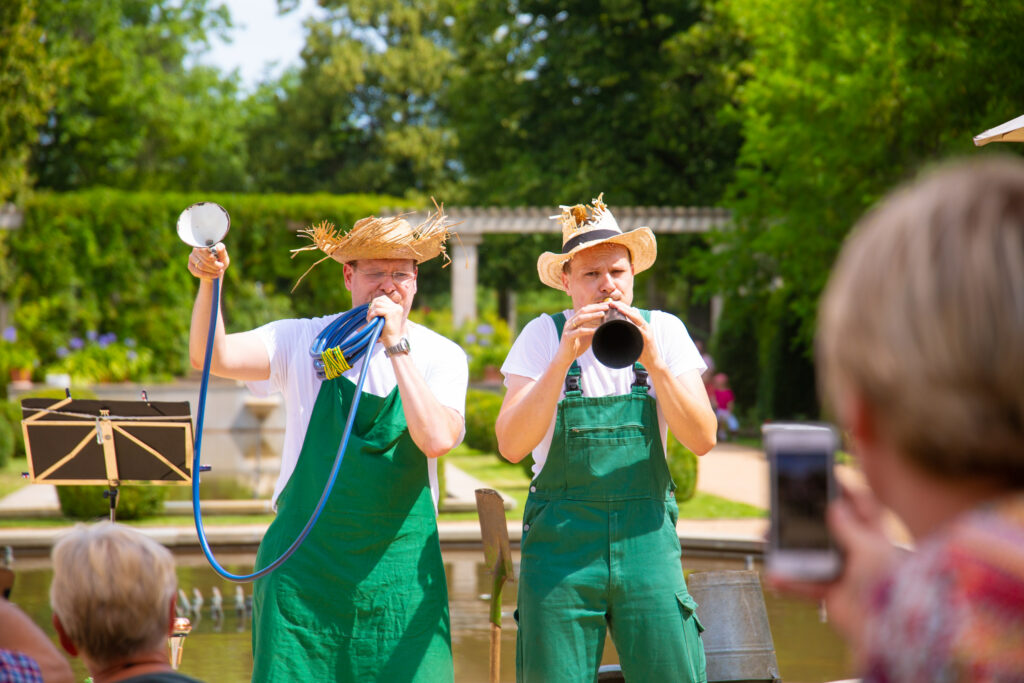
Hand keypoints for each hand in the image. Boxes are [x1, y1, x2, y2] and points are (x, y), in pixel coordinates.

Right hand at [187, 243, 228, 280]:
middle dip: (214, 265)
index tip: (217, 260)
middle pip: (203, 258)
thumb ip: (222, 251)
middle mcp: (196, 249)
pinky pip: (197, 272)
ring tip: (219, 272)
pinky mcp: (190, 266)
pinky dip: (207, 275)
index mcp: (204, 244)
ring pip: (201, 266)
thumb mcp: (224, 257)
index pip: (204, 249)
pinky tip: (214, 276)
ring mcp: (192, 257)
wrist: (215, 270)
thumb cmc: (220, 261)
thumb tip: (218, 246)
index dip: (211, 256)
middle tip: (221, 268)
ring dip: (212, 270)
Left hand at [367, 294, 404, 346]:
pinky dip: (372, 315)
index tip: (371, 312)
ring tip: (370, 319)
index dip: (375, 303)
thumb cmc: (387, 332)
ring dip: (371, 311)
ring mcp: (395, 309)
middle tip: (369, 316)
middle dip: (372, 307)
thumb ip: (380, 310)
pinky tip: (371, 320)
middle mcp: (397, 307)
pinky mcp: (391, 313)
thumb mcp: (384, 318)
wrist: (392, 341)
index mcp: (397, 307)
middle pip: (380, 300)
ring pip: (378, 304)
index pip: (383, 298)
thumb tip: (370, 304)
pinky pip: (377, 310)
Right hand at [555, 301, 609, 364]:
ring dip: (592, 315)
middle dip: (596, 308)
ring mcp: (568, 329)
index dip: (596, 306)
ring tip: (602, 314)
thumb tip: (607, 326)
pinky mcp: (568, 337)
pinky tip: (596, 330)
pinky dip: (588, 330)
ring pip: (580, 318)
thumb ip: (594, 330)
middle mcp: (570, 322)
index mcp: (574, 320)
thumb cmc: (576, 347)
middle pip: (583, 310)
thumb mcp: (587, 336)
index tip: (607, 304)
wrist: (564, 358)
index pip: (586, 309)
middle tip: (607, 306)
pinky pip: (579, 332)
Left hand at [607, 300, 657, 367]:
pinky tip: (625, 320)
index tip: (612, 303)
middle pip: (634, 313)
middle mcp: (646, 326)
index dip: (623, 307)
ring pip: (636, 318)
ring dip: (627, 312)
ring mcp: (647, 332)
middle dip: (622, 307)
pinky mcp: (647, 338)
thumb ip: (631, 331)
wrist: (653, 362)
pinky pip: (638, 329)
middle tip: (612, 303)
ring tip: (617, 307)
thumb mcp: (636, 339)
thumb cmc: (641, 351)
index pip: (632, 312)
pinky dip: (632, 324)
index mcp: (643, 325)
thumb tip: (621, 325)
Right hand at [766, 484, 902, 663]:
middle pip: (828, 527)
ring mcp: (844, 572)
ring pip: (811, 553)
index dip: (846, 489)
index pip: (862, 505)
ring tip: (767, 539)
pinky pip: (806, 583)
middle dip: (805, 517)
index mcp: (876, 537)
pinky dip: (790, 581)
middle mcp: (859, 552)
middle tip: (783, 503)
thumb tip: (834, 506)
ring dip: (789, 549)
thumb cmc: (888, 589)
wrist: (886, 635)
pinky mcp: (832, 592)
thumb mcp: (868, 550)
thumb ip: (849, 528)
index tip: (826, 473)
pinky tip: (775, 577)